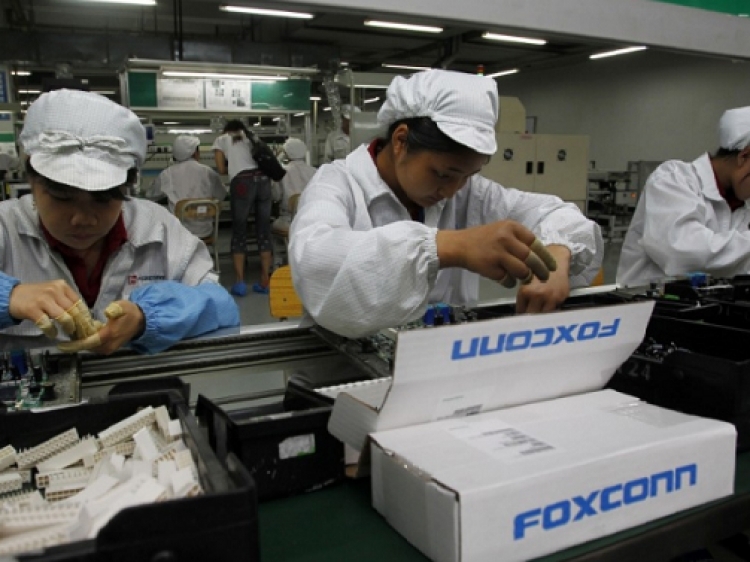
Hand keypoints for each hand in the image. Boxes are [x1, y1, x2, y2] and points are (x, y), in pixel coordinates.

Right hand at [9, 280, 81, 337]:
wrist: (12, 296)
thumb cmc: (37, 296)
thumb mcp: (53, 292)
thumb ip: (66, 300)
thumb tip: (83, 315)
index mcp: (62, 286)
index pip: (79, 302)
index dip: (85, 316)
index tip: (88, 325)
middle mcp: (54, 291)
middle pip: (74, 311)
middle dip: (79, 324)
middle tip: (80, 332)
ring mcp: (43, 300)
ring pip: (64, 317)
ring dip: (69, 328)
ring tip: (69, 332)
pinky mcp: (33, 310)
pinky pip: (48, 324)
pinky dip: (52, 331)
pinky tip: (52, 333)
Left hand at [57, 301, 144, 354]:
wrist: (141, 321)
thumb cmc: (130, 313)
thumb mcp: (123, 306)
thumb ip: (115, 309)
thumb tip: (107, 312)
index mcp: (109, 335)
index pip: (87, 342)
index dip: (73, 344)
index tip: (60, 345)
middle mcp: (107, 345)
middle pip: (86, 346)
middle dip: (75, 341)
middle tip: (66, 332)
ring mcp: (108, 348)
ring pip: (89, 347)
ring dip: (81, 341)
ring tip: (73, 332)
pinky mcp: (109, 348)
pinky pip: (94, 346)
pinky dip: (87, 341)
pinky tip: (84, 333)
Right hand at [436, 221, 556, 282]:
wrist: (458, 245)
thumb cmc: (482, 239)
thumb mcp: (501, 231)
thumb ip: (519, 240)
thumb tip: (539, 257)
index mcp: (511, 227)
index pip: (535, 242)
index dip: (545, 256)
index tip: (552, 266)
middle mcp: (506, 238)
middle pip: (531, 258)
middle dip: (541, 270)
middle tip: (545, 277)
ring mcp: (498, 253)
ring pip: (522, 271)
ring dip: (525, 277)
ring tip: (522, 278)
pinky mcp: (490, 268)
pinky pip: (508, 280)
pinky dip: (509, 282)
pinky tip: (505, 279)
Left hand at [516, 245, 571, 312]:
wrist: (557, 257)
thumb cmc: (538, 267)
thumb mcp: (525, 280)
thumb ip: (523, 296)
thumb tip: (520, 311)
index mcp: (526, 291)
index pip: (521, 311)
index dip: (521, 313)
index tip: (521, 315)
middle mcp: (538, 296)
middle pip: (532, 316)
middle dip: (529, 317)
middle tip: (529, 316)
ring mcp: (551, 298)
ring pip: (544, 315)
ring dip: (541, 314)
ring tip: (539, 311)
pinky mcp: (562, 298)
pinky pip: (555, 310)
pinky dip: (551, 309)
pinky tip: (548, 305)